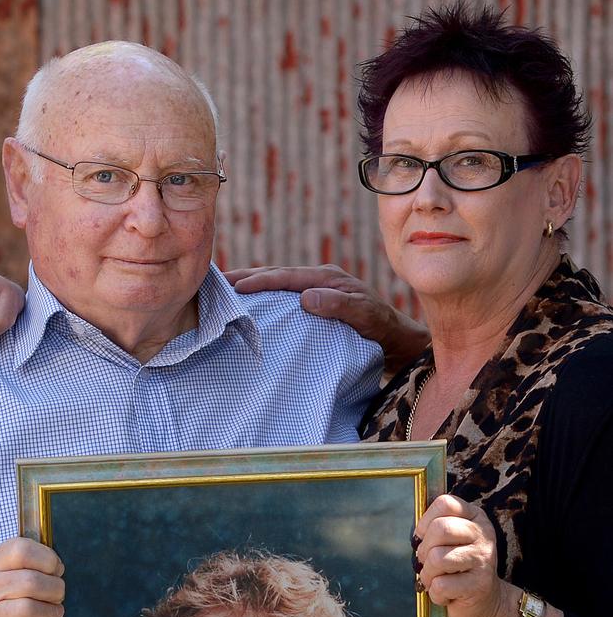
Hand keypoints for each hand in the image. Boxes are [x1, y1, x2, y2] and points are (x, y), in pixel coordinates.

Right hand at [0, 538, 64, 616]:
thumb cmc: (15, 603)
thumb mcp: (19, 574)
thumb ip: (37, 563)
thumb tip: (56, 567)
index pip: (21, 550)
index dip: (48, 559)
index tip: (54, 571)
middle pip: (31, 581)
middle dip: (56, 589)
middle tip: (56, 596)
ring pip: (32, 608)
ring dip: (54, 611)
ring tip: (52, 613)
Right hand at [225, 264, 428, 372]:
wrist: (399, 341)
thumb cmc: (384, 330)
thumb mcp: (365, 317)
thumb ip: (339, 306)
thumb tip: (305, 297)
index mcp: (328, 278)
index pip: (286, 276)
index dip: (260, 280)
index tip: (235, 286)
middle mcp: (321, 280)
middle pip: (277, 274)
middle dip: (247, 277)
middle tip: (216, 282)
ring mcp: (318, 291)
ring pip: (279, 285)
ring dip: (253, 287)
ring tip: (225, 292)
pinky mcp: (317, 304)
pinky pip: (285, 298)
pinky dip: (266, 299)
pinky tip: (252, 308)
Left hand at [414, 494, 512, 616]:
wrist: (484, 603)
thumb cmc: (458, 569)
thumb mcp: (449, 542)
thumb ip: (435, 529)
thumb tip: (416, 534)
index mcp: (475, 517)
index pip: (445, 503)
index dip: (425, 521)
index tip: (423, 537)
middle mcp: (483, 533)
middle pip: (440, 529)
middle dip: (424, 550)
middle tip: (427, 563)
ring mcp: (484, 558)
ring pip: (437, 558)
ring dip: (427, 574)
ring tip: (436, 580)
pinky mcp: (480, 584)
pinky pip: (440, 585)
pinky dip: (435, 593)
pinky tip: (447, 594)